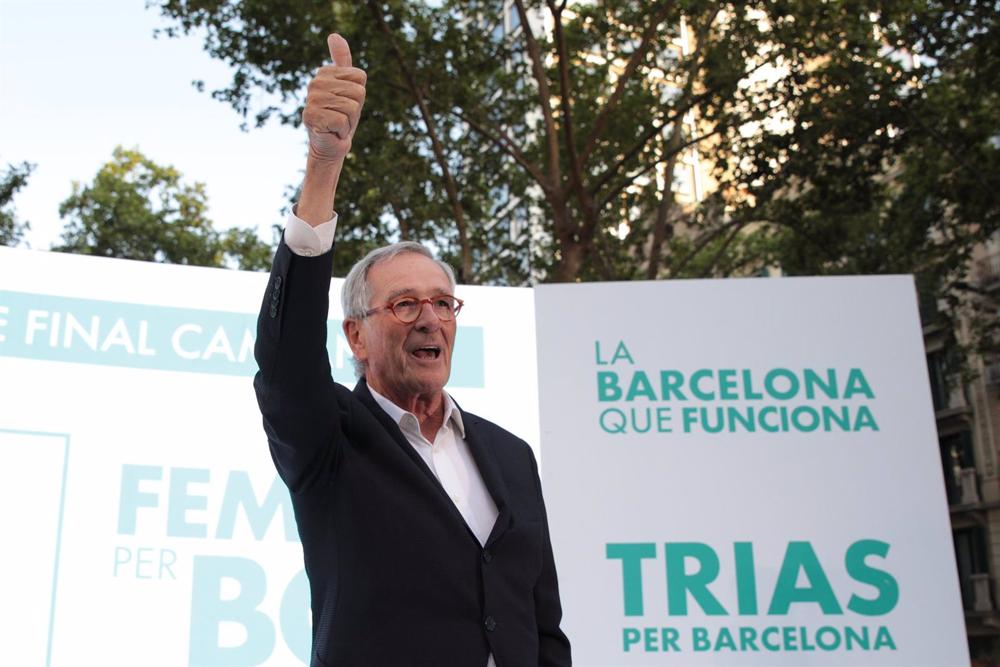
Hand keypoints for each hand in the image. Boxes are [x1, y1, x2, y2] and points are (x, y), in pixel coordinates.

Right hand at [303, 34, 366, 161]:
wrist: (329, 145)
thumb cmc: (341, 116)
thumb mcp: (348, 87)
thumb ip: (342, 61)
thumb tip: (334, 35)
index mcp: (325, 73)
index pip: (360, 77)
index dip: (359, 95)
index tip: (346, 103)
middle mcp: (315, 83)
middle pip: (358, 92)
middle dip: (355, 110)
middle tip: (342, 116)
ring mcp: (312, 100)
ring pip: (351, 107)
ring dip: (349, 122)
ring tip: (337, 124)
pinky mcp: (311, 117)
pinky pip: (343, 121)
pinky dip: (342, 131)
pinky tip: (332, 132)